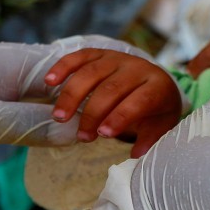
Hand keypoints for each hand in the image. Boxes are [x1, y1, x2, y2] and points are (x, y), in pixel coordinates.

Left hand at [0, 35, 150, 157]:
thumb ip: (23, 125)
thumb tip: (79, 133)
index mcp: (24, 66)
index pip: (95, 61)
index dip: (130, 80)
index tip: (161, 103)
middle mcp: (28, 66)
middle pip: (97, 66)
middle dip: (130, 87)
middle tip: (160, 120)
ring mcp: (19, 79)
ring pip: (81, 84)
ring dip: (109, 101)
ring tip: (141, 128)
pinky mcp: (8, 95)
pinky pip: (58, 101)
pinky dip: (83, 113)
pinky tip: (99, 133)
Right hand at [44, 48, 181, 157]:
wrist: (154, 82)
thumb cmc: (154, 110)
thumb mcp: (160, 126)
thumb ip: (149, 141)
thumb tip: (136, 157)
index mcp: (156, 87)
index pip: (139, 100)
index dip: (120, 117)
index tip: (102, 135)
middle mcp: (137, 68)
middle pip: (111, 88)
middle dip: (93, 113)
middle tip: (82, 136)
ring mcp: (117, 58)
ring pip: (91, 73)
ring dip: (72, 95)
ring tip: (59, 117)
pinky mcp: (100, 53)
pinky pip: (79, 57)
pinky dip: (63, 67)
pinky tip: (49, 81)